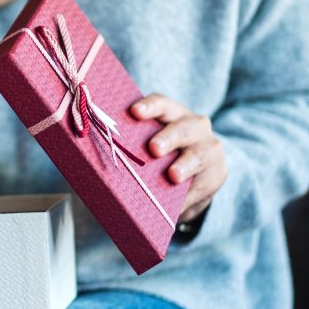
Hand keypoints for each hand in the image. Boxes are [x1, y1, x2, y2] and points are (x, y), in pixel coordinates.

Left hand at [130, 93, 226, 223]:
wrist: (192, 178)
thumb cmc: (159, 156)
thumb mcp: (147, 143)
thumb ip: (130, 143)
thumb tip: (91, 153)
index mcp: (172, 114)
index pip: (161, 104)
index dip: (149, 106)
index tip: (134, 112)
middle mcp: (194, 126)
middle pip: (183, 127)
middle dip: (168, 137)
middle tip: (153, 149)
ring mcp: (209, 149)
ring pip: (199, 154)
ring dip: (185, 164)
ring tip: (172, 175)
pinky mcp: (217, 174)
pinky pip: (203, 184)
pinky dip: (190, 195)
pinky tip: (179, 204)